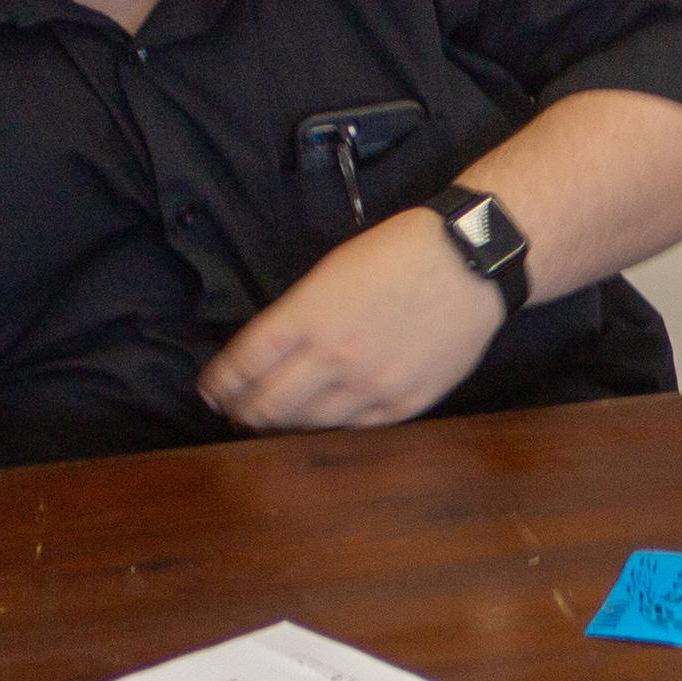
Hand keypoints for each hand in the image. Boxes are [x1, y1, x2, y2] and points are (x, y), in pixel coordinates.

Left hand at [201, 213, 507, 431]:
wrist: (469, 262)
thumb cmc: (399, 253)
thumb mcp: (331, 270)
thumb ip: (298, 315)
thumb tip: (268, 354)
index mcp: (309, 315)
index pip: (245, 364)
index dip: (221, 383)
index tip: (212, 390)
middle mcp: (334, 356)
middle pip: (268, 404)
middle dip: (244, 411)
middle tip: (237, 412)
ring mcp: (370, 386)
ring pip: (309, 423)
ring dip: (285, 423)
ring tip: (276, 420)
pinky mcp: (402, 403)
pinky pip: (353, 427)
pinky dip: (331, 424)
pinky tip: (324, 417)